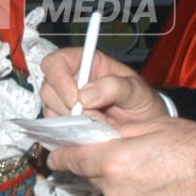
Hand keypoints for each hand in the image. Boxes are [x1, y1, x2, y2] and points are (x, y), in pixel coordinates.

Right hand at [39, 46, 170, 124]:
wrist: (147, 129)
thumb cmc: (143, 103)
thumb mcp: (137, 90)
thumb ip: (115, 87)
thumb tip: (85, 95)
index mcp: (86, 63)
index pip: (56, 62)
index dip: (59, 78)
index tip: (74, 99)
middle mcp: (72, 81)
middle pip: (48, 88)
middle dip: (66, 106)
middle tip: (92, 117)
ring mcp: (66, 104)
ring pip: (49, 110)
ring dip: (70, 122)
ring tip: (98, 125)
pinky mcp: (65, 124)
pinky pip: (54, 129)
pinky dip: (69, 134)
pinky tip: (89, 134)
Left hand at [47, 117, 195, 195]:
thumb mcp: (156, 126)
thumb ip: (119, 131)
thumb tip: (95, 130)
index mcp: (114, 161)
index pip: (72, 159)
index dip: (62, 155)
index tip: (55, 155)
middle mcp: (116, 192)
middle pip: (97, 178)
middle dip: (107, 168)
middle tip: (132, 159)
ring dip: (125, 188)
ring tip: (156, 178)